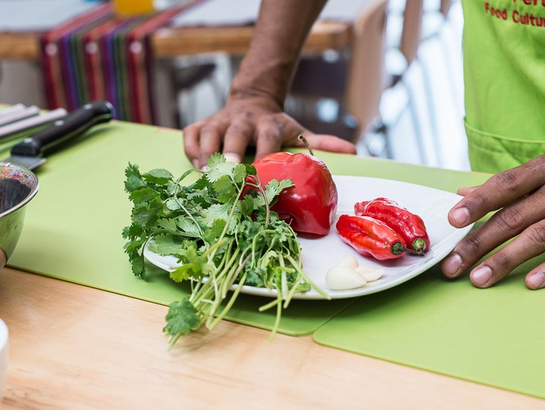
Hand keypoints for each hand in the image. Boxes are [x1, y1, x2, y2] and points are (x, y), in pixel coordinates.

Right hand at [182, 94, 355, 167]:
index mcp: (269, 124)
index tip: (264, 174)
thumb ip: (322, 143)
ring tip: (206, 173)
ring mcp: (220, 121)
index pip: (268, 139)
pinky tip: (195, 166)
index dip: (265, 155)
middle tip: (229, 169)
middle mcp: (243, 121)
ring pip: (208, 133)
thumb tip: (353, 151)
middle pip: (235, 133)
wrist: (252, 100)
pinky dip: (190, 149)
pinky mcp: (202, 124)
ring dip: (206, 153)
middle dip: (231, 150)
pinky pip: (190, 134)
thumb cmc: (276, 127)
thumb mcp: (299, 132)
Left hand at [440, 140, 544, 288]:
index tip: (453, 220)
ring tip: (479, 279)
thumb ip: (505, 185)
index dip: (477, 203)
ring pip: (538, 238)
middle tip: (453, 266)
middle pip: (513, 218)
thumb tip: (462, 193)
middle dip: (478, 243)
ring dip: (505, 260)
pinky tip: (531, 282)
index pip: (505, 186)